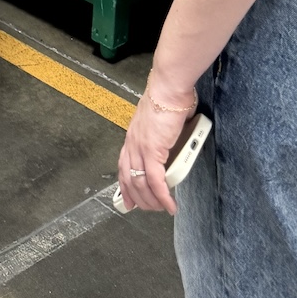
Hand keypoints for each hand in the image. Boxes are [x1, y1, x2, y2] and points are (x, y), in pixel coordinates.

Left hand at [117, 74, 198, 214]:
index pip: (123, 166)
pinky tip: (169, 205)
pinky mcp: (153, 150)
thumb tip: (173, 143)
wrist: (169, 88)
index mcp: (132, 136)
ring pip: (141, 183)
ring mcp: (140, 148)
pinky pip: (156, 180)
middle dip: (139, 199)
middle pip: (129, 179)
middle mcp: (132, 143)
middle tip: (149, 209)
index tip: (128, 200)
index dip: (125, 185)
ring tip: (162, 209)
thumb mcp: (160, 122)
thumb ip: (161, 136)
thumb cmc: (168, 98)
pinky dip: (162, 196)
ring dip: (152, 201)